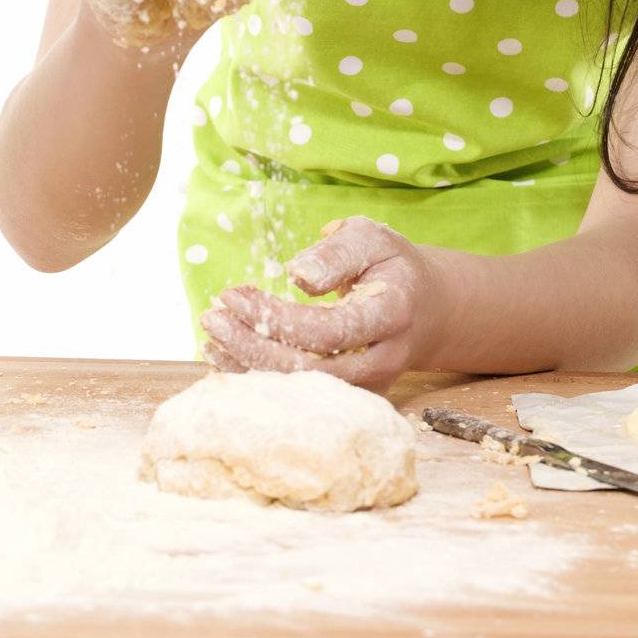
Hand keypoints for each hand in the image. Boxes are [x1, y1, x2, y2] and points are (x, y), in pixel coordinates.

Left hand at [198, 215, 445, 393]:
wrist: (426, 308)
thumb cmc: (392, 266)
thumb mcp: (372, 238)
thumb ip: (337, 253)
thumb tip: (297, 276)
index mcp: (392, 314)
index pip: (329, 331)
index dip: (276, 318)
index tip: (234, 295)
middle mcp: (382, 359)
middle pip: (310, 370)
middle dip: (253, 346)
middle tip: (211, 317)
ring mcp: (368, 386)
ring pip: (302, 391)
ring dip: (250, 367)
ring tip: (212, 337)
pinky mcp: (350, 398)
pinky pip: (301, 396)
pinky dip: (260, 379)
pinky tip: (228, 358)